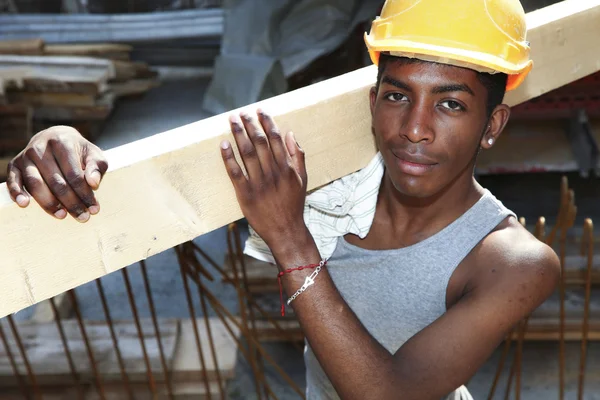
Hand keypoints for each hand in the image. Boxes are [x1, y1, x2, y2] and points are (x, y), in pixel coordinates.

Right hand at [6, 125, 107, 221]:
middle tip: (83, 217)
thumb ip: (96, 168)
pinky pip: (13, 180)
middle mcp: (41, 147)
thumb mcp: (93, 155)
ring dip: (49, 203)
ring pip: (36, 183)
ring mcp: (26, 156)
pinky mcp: (15, 164)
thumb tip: (94, 184)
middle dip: (71, 202)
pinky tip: (24, 204)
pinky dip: (16, 192)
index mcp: (62, 142)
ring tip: (62, 215)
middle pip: (56, 182)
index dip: (85, 194)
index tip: (94, 209)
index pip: (74, 174)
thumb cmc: (78, 150)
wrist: (57, 137)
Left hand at [220, 109, 307, 249]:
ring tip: (232, 120)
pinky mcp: (245, 194)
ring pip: (247, 153)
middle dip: (250, 124)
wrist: (286, 230)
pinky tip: (223, 145)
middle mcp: (273, 173)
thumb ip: (298, 156)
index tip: (259, 111)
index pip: (275, 139)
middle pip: (259, 142)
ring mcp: (258, 184)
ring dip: (238, 134)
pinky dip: (228, 158)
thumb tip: (290, 134)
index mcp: (287, 168)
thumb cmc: (293, 204)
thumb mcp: (303, 179)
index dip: (266, 122)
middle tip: (242, 112)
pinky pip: (235, 172)